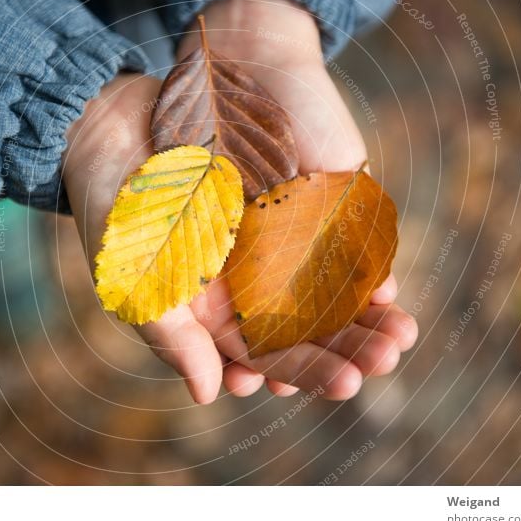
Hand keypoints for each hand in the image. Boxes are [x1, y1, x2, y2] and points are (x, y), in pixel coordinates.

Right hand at [63, 0, 416, 403]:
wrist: (121, 123)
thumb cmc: (119, 205)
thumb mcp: (135, 273)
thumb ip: (172, 334)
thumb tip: (209, 396)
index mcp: (215, 311)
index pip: (267, 354)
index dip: (304, 371)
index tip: (343, 383)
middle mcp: (251, 284)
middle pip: (308, 328)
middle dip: (347, 348)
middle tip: (383, 363)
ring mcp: (276, 243)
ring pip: (329, 290)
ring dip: (366, 315)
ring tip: (402, 333)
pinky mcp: (296, 201)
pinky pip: (336, 237)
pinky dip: (362, 262)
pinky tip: (386, 286)